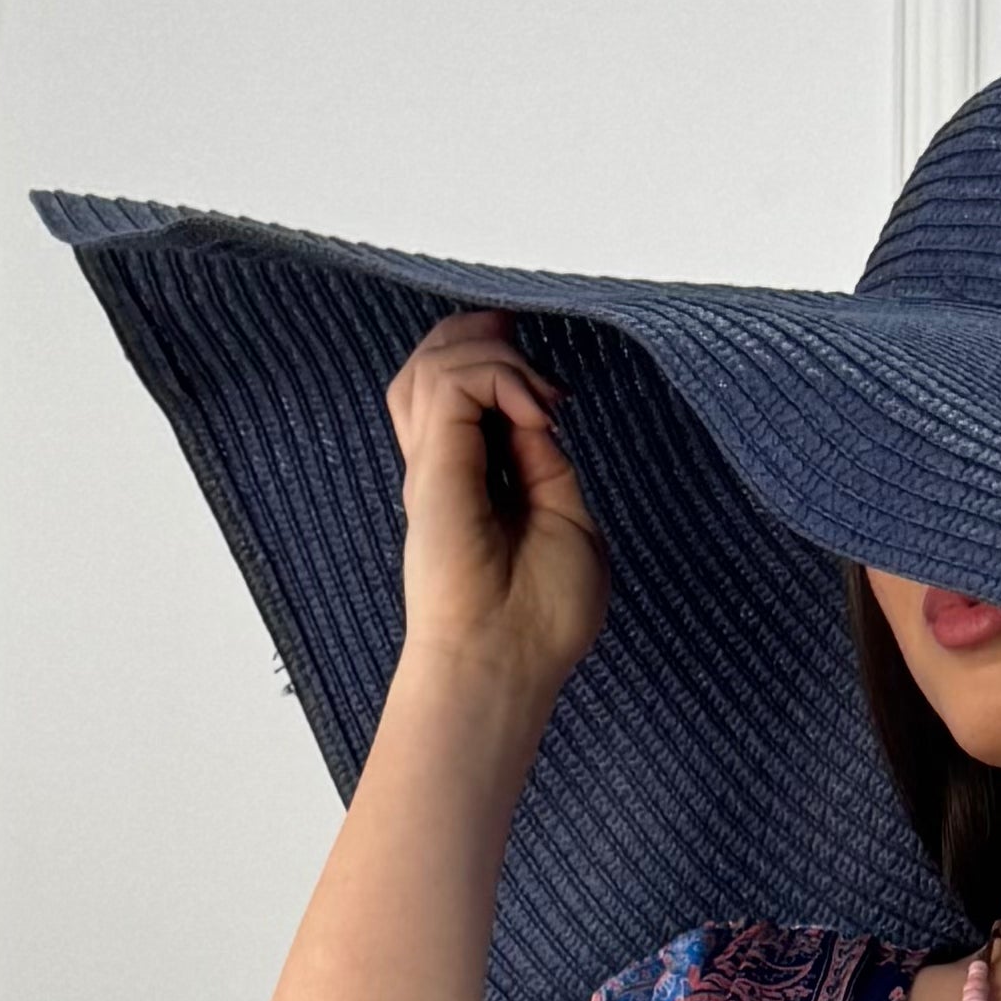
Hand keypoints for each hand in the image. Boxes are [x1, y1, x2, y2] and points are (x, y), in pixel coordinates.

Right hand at [384, 309, 606, 699]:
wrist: (508, 661)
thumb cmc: (544, 619)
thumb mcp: (568, 521)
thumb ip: (547, 462)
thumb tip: (532, 408)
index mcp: (476, 479)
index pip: (467, 390)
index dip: (508, 366)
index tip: (557, 398)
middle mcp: (447, 464)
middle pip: (438, 361)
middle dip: (488, 338)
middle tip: (540, 374)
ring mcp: (435, 462)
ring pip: (436, 359)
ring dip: (496, 354)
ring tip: (538, 397)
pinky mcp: (432, 465)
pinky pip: (453, 380)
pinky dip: (499, 378)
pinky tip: (533, 414)